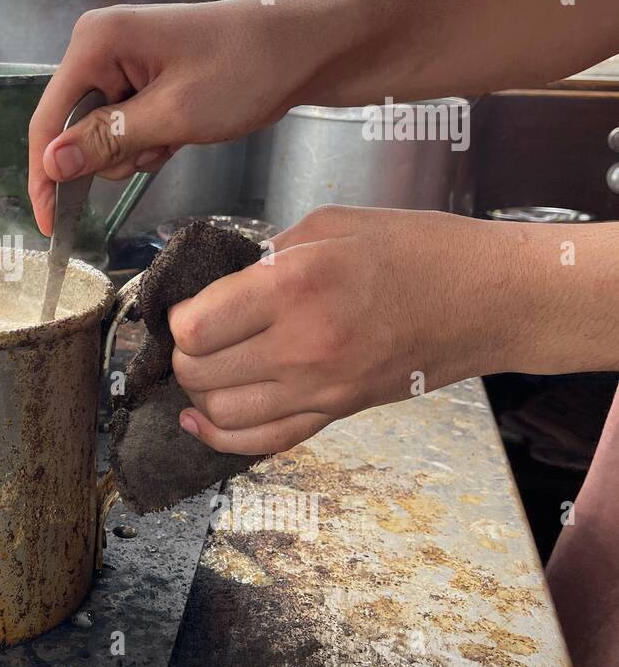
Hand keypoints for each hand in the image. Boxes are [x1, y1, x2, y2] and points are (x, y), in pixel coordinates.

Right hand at [27, 0, 310, 234]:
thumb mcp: (172, 116)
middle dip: (110, 154)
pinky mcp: (145, 74)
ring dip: (135, 149)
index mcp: (96, 42)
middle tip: (158, 148)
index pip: (48, 119)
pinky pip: (127, 124)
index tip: (49, 224)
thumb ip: (106, 141)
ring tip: (178, 136)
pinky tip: (182, 132)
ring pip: (102, 133)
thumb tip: (51, 164)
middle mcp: (101, 45)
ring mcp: (124, 59)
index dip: (45, 175)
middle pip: (74, 127)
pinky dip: (150, 140)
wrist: (306, 48)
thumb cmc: (245, 70)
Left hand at [168, 206, 503, 454]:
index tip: (186, 305)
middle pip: (199, 373)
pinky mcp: (337, 413)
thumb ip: (265, 256)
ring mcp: (321, 389)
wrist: (489, 299)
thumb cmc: (416, 251)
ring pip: (220, 414)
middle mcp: (303, 346)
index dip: (178, 316)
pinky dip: (220, 437)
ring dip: (199, 393)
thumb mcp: (329, 224)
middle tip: (193, 335)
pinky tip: (200, 420)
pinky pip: (262, 443)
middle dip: (183, 355)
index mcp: (294, 287)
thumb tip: (218, 283)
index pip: (194, 327)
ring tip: (205, 366)